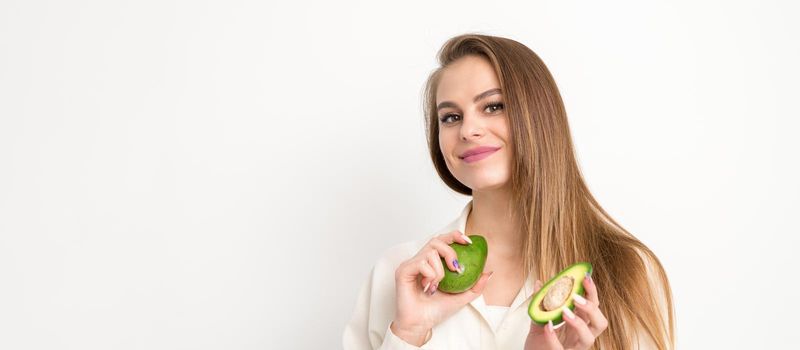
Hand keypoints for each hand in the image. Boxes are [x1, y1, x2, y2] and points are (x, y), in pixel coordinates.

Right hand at [390, 230, 491, 345]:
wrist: (421, 324)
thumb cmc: (435, 311)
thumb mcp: (461, 297)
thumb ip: (475, 286)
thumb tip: (488, 272)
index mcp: (432, 263)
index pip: (442, 241)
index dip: (454, 236)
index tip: (468, 242)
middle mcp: (421, 260)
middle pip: (436, 240)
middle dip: (450, 251)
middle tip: (456, 268)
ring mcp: (411, 264)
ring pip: (430, 252)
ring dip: (440, 271)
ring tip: (437, 286)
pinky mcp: (403, 270)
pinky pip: (421, 263)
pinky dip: (430, 275)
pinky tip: (428, 288)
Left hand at [524, 274, 607, 349]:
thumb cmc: (538, 344)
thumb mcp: (538, 321)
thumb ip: (540, 304)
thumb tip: (539, 284)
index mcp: (579, 324)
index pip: (593, 307)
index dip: (592, 293)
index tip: (585, 278)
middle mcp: (580, 337)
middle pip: (600, 323)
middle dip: (591, 308)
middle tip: (576, 298)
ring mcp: (573, 348)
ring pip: (589, 338)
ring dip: (579, 323)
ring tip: (565, 312)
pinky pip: (561, 349)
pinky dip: (554, 337)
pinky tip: (547, 326)